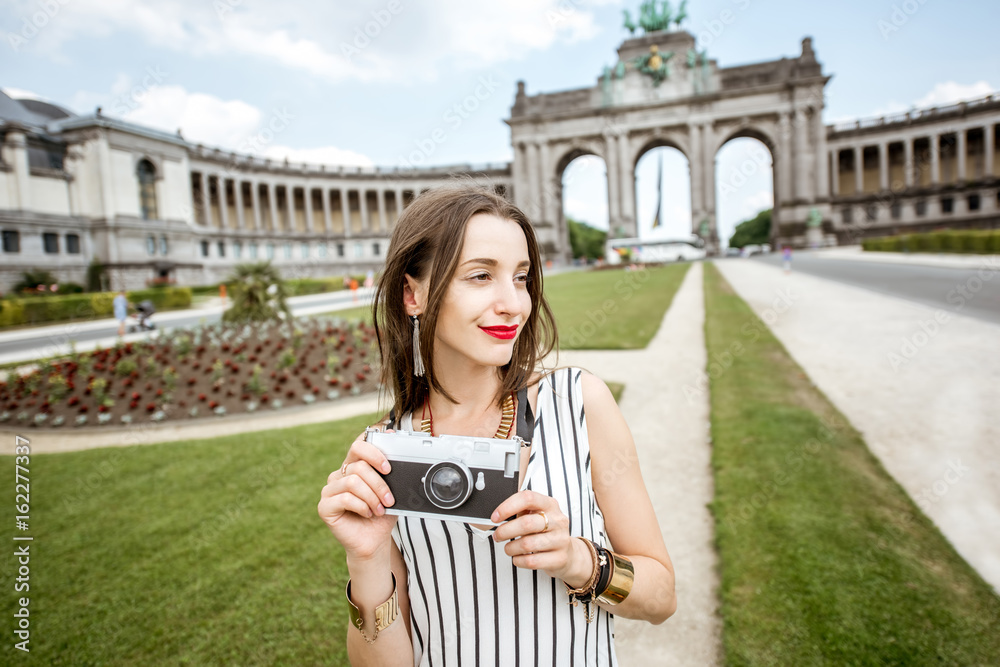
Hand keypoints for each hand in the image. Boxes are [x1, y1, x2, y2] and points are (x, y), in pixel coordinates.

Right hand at [317, 429, 397, 560]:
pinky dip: (362, 507)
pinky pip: (345, 498)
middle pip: (359, 466)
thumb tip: (394, 443)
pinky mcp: (324, 507)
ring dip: (372, 497)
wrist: (374, 540)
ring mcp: (329, 490)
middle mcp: (339, 475)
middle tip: (389, 499)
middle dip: (379, 484)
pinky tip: (367, 514)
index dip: (374, 452)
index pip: (359, 446)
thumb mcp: (391, 490)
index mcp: (354, 466)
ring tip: (379, 509)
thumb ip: (391, 470)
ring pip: (353, 482)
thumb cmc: (382, 514)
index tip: (388, 468)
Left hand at [491, 490, 589, 585]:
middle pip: (526, 523)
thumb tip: (498, 515)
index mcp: (550, 505)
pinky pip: (532, 561)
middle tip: (497, 536)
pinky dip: (518, 560)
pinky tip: (517, 558)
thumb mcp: (537, 515)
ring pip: (527, 544)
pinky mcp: (559, 558)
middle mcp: (558, 520)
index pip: (528, 498)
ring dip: (511, 548)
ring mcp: (560, 540)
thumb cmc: (546, 532)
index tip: (495, 517)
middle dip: (505, 531)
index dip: (507, 507)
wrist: (568, 553)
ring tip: (508, 548)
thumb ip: (521, 512)